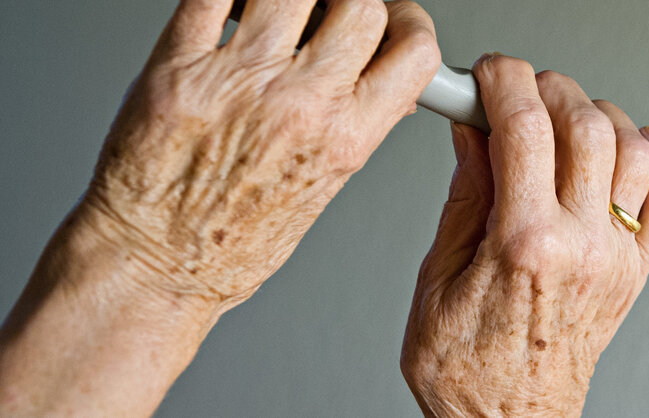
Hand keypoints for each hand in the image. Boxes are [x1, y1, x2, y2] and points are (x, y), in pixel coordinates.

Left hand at [81, 0, 439, 309]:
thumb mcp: (322, 192)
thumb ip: (357, 130)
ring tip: (280, 15)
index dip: (412, 23)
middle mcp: (298, 104)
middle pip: (361, 5)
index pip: (413, 52)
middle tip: (331, 19)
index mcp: (343, 140)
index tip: (396, 21)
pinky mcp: (181, 66)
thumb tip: (386, 92)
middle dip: (352, 5)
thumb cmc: (229, 246)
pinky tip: (234, 9)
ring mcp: (240, 81)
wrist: (154, 265)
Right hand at [400, 54, 648, 415]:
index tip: (488, 75)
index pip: (524, 128)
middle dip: (546, 88)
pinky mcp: (636, 272)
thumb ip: (464, 196)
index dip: (503, 83)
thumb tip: (473, 135)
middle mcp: (582, 248)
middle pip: (585, 124)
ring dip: (597, 114)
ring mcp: (617, 258)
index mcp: (524, 247)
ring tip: (559, 121)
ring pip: (634, 148)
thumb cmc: (468, 371)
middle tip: (515, 94)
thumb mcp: (436, 278)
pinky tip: (622, 149)